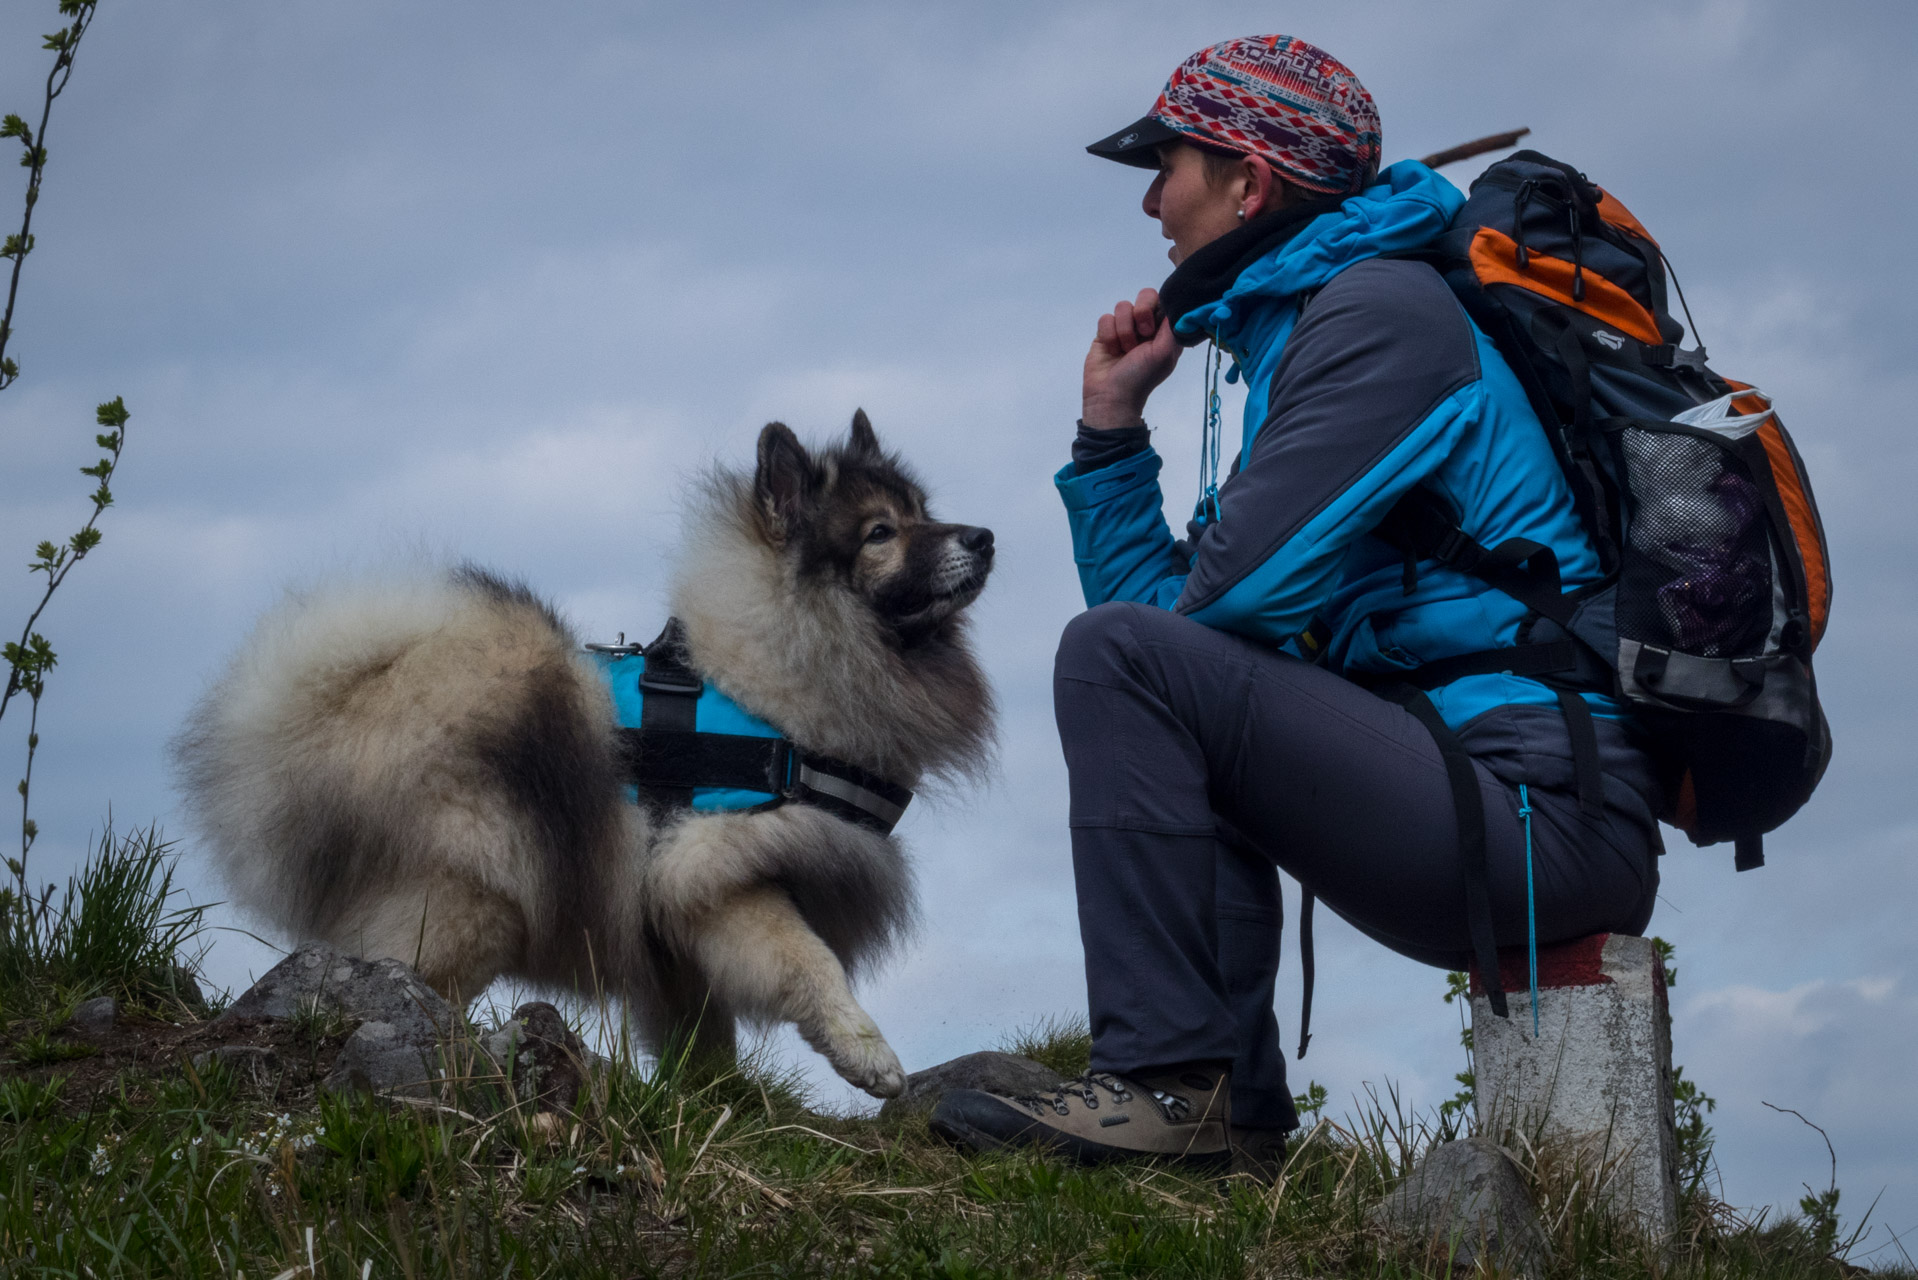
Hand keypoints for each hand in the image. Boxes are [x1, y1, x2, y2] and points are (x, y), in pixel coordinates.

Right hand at [1082, 287, 1181, 428]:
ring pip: (1122, 306)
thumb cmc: (1142, 377)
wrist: (1112, 396)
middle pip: (1145, 295)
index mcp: (1163, 330)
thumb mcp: (1165, 353)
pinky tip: (1112, 350)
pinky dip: (1108, 335)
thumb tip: (1175, 306)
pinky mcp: (1105, 332)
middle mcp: (1145, 326)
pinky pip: (1105, 318)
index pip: (1164, 301)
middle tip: (1143, 335)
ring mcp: (1124, 328)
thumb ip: (1173, 327)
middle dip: (1141, 314)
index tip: (1155, 325)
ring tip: (1124, 350)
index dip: (1159, 306)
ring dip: (1124, 330)